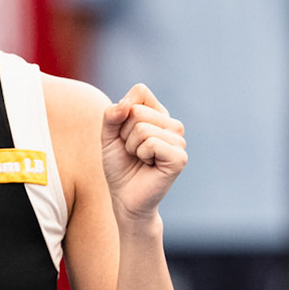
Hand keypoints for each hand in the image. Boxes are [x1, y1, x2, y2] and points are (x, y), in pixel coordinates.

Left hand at [101, 85, 186, 223]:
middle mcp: (173, 126)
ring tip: (140, 159)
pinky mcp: (179, 158)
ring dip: (132, 147)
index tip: (125, 134)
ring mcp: (178, 141)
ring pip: (142, 128)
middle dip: (124, 134)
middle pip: (137, 110)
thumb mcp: (108, 136)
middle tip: (132, 151)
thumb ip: (112, 115)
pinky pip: (151, 143)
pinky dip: (141, 155)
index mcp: (160, 115)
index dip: (123, 112)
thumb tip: (126, 104)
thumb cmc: (119, 166)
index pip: (140, 91)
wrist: (125, 198)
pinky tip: (148, 165)